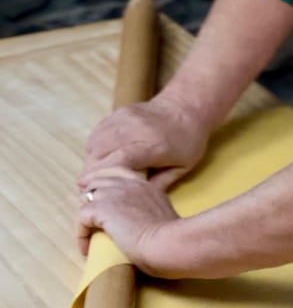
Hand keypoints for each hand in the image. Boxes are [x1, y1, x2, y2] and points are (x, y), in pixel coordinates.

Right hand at [78, 96, 209, 190]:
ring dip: (90, 161)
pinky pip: (98, 133)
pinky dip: (94, 149)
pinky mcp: (118, 113)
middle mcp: (136, 128)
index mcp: (154, 144)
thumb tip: (134, 200)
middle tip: (88, 189)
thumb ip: (158, 184)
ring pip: (96, 142)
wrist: (186, 107)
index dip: (102, 176)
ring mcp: (125, 118)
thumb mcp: (181, 168)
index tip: (88, 189)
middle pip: (102, 151)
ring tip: (92, 177)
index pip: (120, 160)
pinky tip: (97, 161)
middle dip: (91, 172)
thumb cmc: (188, 142)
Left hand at [79, 168, 181, 276]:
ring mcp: (114, 194)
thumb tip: (145, 221)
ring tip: (88, 233)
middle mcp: (128, 184)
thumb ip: (152, 210)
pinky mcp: (102, 208)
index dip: (105, 184)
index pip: (118, 175)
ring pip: (87, 197)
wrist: (166, 243)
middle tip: (86, 215)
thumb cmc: (171, 238)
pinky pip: (81, 218)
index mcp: (145, 185)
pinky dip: (81, 234)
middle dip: (90, 195)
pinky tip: (86, 249)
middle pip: (98, 180)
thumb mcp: (165, 216)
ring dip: (85, 215)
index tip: (97, 195)